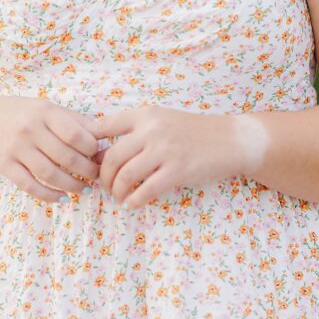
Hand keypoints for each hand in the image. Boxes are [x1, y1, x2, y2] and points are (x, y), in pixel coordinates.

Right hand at [0, 95, 101, 202]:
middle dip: (87, 170)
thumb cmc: (25, 114)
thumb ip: (76, 122)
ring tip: (85, 189)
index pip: (75, 134)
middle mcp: (29, 129)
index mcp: (45, 111)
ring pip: (49, 174)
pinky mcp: (5, 165)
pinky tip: (63, 198)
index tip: (100, 155)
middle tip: (98, 176)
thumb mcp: (48, 109)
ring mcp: (16, 148)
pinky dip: (49, 195)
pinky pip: (30, 185)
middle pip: (65, 157)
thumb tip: (105, 138)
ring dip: (72, 185)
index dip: (92, 149)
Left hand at [82, 105, 244, 209]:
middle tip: (105, 187)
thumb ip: (136, 131)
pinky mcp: (178, 170)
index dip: (88, 145)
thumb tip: (101, 151)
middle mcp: (152, 129)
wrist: (231, 140)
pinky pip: (146, 190)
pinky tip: (133, 204)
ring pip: (125, 175)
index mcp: (145, 115)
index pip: (103, 125)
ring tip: (119, 197)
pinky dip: (134, 201)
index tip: (87, 160)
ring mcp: (165, 150)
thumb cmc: (194, 132)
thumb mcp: (163, 120)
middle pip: (110, 157)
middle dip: (103, 177)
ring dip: (116, 191)